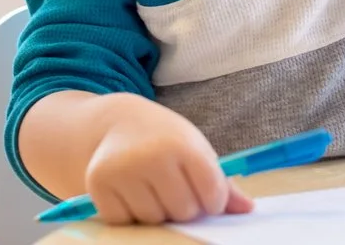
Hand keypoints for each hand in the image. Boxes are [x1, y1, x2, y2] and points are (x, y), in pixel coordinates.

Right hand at [83, 94, 253, 224]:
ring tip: (151, 187)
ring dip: (156, 212)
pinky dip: (130, 216)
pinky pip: (123, 223)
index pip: (212, 194)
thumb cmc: (164, 139)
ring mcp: (122, 171)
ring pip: (153, 220)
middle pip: (183, 212)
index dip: (212, 201)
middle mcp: (151, 156)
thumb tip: (247, 209)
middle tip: (173, 186)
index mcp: (182, 144)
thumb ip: (220, 182)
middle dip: (183, 207)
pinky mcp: (97, 185)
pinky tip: (130, 192)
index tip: (206, 193)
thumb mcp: (195, 149)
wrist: (116, 123)